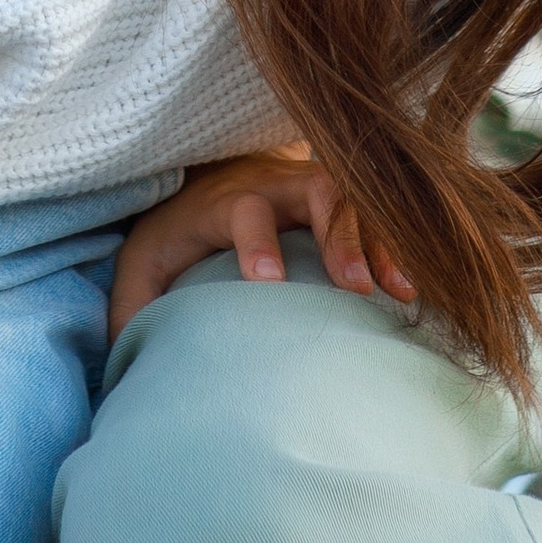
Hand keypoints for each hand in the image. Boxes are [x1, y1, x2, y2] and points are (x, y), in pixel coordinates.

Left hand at [107, 147, 419, 339]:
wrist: (201, 176)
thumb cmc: (171, 239)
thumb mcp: (140, 269)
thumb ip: (133, 311)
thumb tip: (129, 367)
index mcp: (220, 202)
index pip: (243, 210)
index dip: (257, 242)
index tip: (267, 283)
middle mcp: (272, 184)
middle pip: (314, 188)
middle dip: (337, 233)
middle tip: (356, 287)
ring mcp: (308, 186)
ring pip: (354, 194)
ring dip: (380, 238)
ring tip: (402, 291)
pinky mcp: (333, 199)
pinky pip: (372, 208)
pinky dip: (394, 240)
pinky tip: (412, 286)